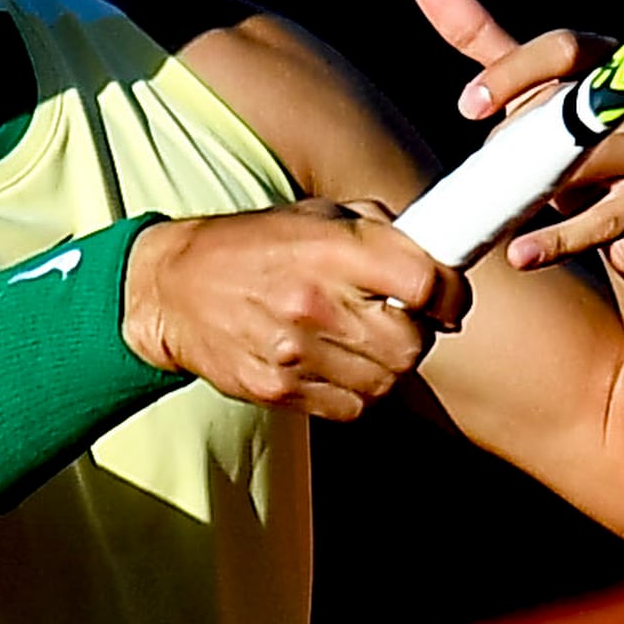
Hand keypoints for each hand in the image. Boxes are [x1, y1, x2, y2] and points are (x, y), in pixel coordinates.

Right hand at [121, 200, 470, 421]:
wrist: (174, 290)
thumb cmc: (255, 247)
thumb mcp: (317, 215)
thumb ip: (381, 233)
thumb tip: (441, 261)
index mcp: (329, 248)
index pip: (424, 282)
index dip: (450, 294)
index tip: (447, 299)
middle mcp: (313, 302)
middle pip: (412, 344)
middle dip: (417, 333)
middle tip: (399, 319)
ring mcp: (293, 352)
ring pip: (385, 381)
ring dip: (386, 365)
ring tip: (362, 340)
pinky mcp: (278, 390)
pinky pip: (352, 408)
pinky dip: (357, 392)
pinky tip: (338, 364)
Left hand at [418, 0, 623, 285]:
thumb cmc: (584, 151)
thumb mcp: (534, 92)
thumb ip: (484, 39)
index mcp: (613, 58)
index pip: (564, 49)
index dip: (511, 74)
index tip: (466, 106)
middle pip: (564, 111)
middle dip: (518, 148)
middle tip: (499, 178)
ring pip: (578, 167)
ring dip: (534, 195)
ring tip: (521, 212)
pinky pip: (601, 220)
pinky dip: (555, 240)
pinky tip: (522, 253)